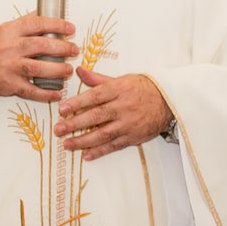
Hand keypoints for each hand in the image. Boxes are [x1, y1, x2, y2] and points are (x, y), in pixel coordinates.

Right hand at [0, 15, 76, 100]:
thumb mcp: (9, 30)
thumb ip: (28, 22)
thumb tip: (50, 12)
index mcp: (10, 31)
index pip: (37, 24)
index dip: (57, 26)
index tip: (70, 29)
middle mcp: (9, 48)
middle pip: (40, 46)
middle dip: (62, 48)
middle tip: (74, 50)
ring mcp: (9, 66)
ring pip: (37, 68)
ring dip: (56, 69)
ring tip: (68, 69)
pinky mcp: (10, 84)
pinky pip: (31, 90)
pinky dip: (45, 93)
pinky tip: (57, 92)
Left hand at [56, 68, 171, 158]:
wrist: (168, 101)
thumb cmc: (142, 89)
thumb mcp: (121, 80)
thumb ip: (98, 79)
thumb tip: (78, 71)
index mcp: (119, 90)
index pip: (95, 96)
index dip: (77, 103)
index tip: (62, 109)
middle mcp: (123, 107)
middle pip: (96, 116)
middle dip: (75, 124)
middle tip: (58, 129)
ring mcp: (129, 124)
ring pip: (103, 134)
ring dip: (84, 140)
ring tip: (67, 144)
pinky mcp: (134, 137)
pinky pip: (115, 145)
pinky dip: (100, 151)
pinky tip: (86, 155)